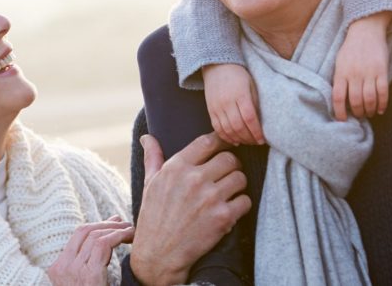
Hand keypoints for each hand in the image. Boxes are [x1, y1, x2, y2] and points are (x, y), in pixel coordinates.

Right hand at [46, 216, 133, 285]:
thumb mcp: (84, 280)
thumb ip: (90, 261)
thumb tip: (106, 233)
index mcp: (58, 269)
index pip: (77, 236)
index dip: (97, 225)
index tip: (113, 222)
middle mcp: (63, 267)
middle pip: (85, 231)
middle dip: (106, 223)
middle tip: (124, 223)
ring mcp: (74, 271)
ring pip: (95, 235)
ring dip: (116, 229)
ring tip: (131, 231)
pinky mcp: (89, 275)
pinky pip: (104, 244)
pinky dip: (119, 236)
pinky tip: (129, 237)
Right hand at [130, 133, 250, 285]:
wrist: (159, 255)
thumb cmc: (153, 217)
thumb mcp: (150, 183)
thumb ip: (153, 157)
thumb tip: (147, 137)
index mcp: (177, 167)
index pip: (209, 141)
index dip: (220, 142)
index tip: (224, 147)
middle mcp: (194, 179)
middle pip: (230, 158)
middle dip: (230, 166)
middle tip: (226, 175)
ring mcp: (210, 198)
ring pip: (240, 178)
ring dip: (237, 185)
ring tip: (228, 192)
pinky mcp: (222, 218)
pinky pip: (245, 201)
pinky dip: (241, 205)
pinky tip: (230, 210)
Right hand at [203, 64, 264, 144]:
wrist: (217, 65)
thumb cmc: (238, 74)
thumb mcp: (251, 85)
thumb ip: (255, 103)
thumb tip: (260, 122)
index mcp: (240, 95)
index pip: (249, 118)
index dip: (256, 132)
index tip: (262, 139)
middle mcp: (227, 102)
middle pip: (238, 127)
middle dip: (249, 138)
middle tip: (256, 142)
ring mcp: (217, 107)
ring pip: (227, 130)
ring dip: (239, 139)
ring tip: (247, 141)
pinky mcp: (210, 110)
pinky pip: (217, 128)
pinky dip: (226, 137)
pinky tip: (234, 140)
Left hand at [332, 12, 390, 119]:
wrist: (366, 30)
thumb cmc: (350, 48)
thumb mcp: (339, 61)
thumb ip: (339, 78)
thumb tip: (339, 99)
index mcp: (341, 72)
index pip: (337, 97)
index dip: (339, 112)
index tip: (342, 119)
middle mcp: (354, 74)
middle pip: (355, 101)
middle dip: (357, 112)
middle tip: (359, 116)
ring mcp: (369, 72)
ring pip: (369, 99)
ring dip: (369, 110)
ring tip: (369, 113)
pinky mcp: (382, 71)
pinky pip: (383, 92)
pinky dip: (382, 104)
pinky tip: (380, 109)